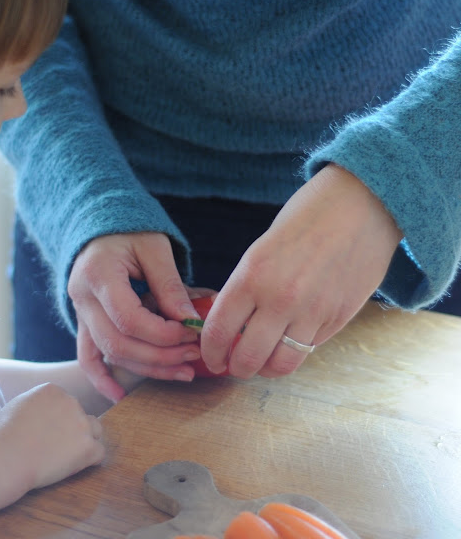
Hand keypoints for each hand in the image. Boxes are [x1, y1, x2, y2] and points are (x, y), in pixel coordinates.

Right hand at [0, 383, 104, 494]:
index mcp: (54, 390)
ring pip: (95, 430)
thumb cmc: (3, 436)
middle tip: (54, 448)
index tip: (46, 434)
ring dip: (85, 441)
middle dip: (71, 429)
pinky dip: (89, 461)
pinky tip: (72, 467)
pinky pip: (99, 452)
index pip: (66, 403)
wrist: (5, 459)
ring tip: (66, 457)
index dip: (58, 420)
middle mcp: (71, 401)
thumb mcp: (18, 405)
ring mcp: (81, 423)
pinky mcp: (87, 446)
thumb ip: (38, 402)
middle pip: (80, 415)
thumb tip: (46, 408)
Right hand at [68, 232, 204, 400]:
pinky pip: (87, 356)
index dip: (162, 334)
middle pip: (118, 342)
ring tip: (183, 372)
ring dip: (147, 368)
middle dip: (160, 355)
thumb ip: (169, 284)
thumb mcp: (154, 247)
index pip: (128, 318)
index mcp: (98, 274)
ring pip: (108, 354)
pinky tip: (119, 395)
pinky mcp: (84, 322)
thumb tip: (190, 321)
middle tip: (194, 355)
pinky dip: (101, 378)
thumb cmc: (129, 231)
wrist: (100, 228)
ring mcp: (80, 312)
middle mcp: (83, 297)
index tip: (192, 333)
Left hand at [200, 165, 402, 377]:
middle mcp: (279, 299)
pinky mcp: (339, 318)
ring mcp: (312, 313)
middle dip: (236, 368)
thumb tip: (233, 322)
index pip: (219, 331)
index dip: (210, 352)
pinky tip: (291, 339)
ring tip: (263, 360)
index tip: (211, 358)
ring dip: (267, 369)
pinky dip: (296, 351)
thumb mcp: (262, 248)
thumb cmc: (306, 217)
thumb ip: (247, 286)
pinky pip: (310, 349)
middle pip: (248, 358)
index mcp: (251, 276)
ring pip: (281, 365)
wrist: (361, 204)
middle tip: (235, 365)